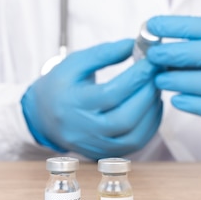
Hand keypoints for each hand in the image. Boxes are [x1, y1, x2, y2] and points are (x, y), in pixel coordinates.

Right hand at [21, 39, 162, 159]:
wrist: (42, 117)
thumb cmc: (60, 86)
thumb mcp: (74, 63)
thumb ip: (104, 53)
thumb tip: (134, 45)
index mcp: (72, 104)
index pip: (110, 94)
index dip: (135, 78)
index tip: (150, 61)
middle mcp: (83, 130)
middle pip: (124, 119)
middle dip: (147, 94)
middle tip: (157, 74)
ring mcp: (94, 146)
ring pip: (134, 136)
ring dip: (151, 111)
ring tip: (155, 88)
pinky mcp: (105, 154)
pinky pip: (135, 144)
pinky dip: (150, 125)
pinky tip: (152, 106)